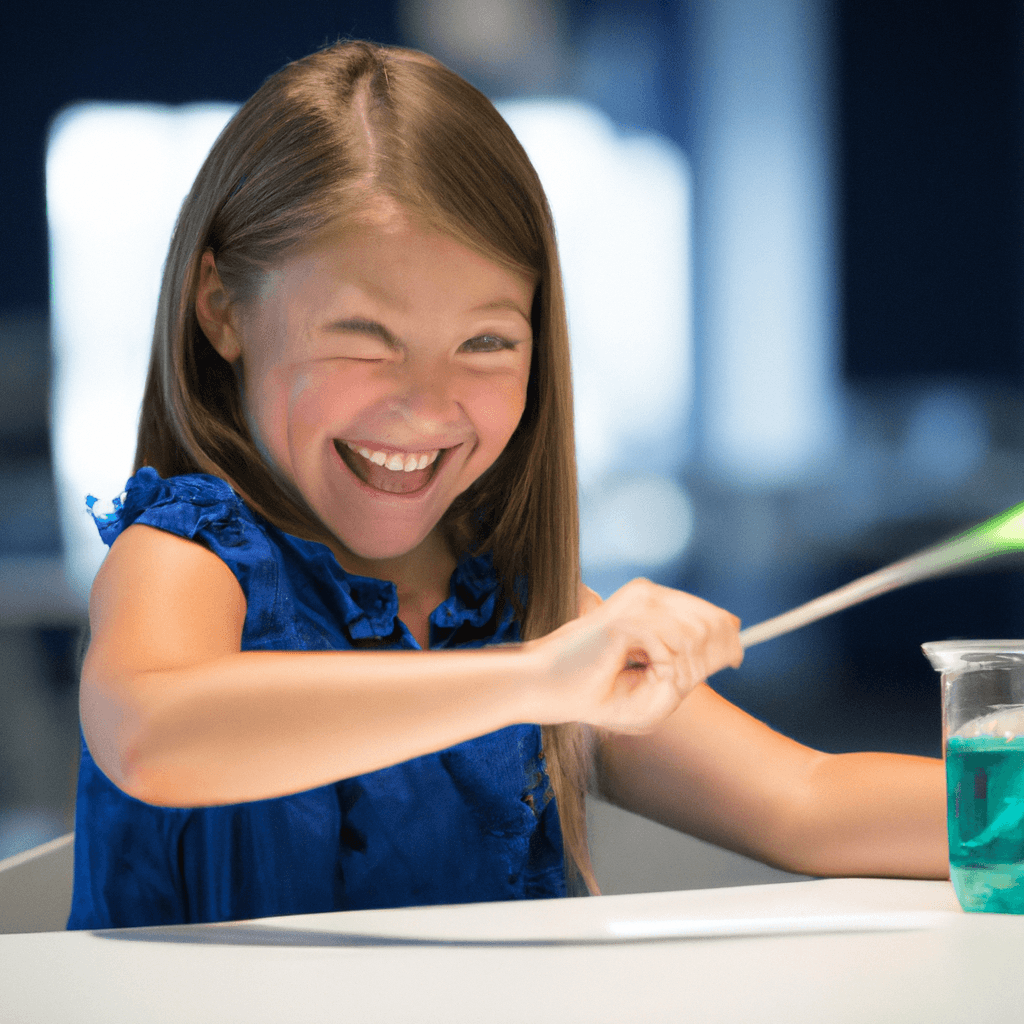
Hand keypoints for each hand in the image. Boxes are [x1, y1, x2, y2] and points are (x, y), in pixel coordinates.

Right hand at [532, 578, 742, 733]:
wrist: (549, 690)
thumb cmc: (598, 693)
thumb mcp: (660, 687)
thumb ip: (695, 667)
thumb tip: (735, 644)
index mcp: (655, 607)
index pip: (711, 614)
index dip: (731, 637)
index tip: (738, 658)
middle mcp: (649, 597)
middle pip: (712, 623)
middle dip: (703, 660)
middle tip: (666, 680)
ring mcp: (636, 604)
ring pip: (693, 635)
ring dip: (676, 670)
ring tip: (645, 677)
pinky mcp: (625, 618)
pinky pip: (669, 648)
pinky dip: (659, 670)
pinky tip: (634, 670)